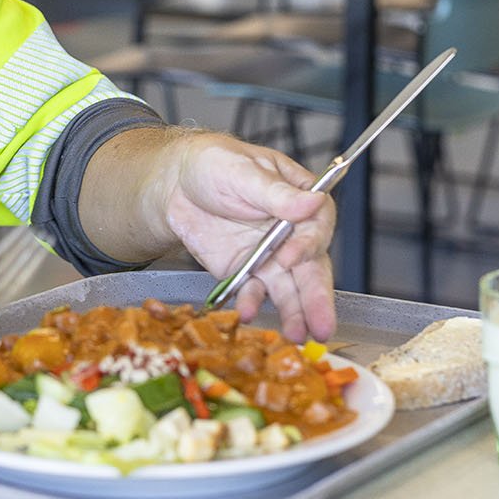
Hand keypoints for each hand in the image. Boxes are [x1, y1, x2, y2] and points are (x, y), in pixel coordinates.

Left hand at [142, 133, 336, 342]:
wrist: (175, 185)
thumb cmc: (214, 164)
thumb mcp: (243, 171)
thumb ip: (276, 193)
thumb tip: (312, 202)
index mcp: (299, 199)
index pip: (317, 225)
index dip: (308, 244)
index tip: (291, 257)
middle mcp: (291, 232)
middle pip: (311, 266)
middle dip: (317, 298)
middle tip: (322, 326)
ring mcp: (270, 255)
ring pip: (289, 288)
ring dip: (294, 312)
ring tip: (297, 335)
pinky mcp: (246, 271)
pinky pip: (253, 291)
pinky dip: (251, 303)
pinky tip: (247, 312)